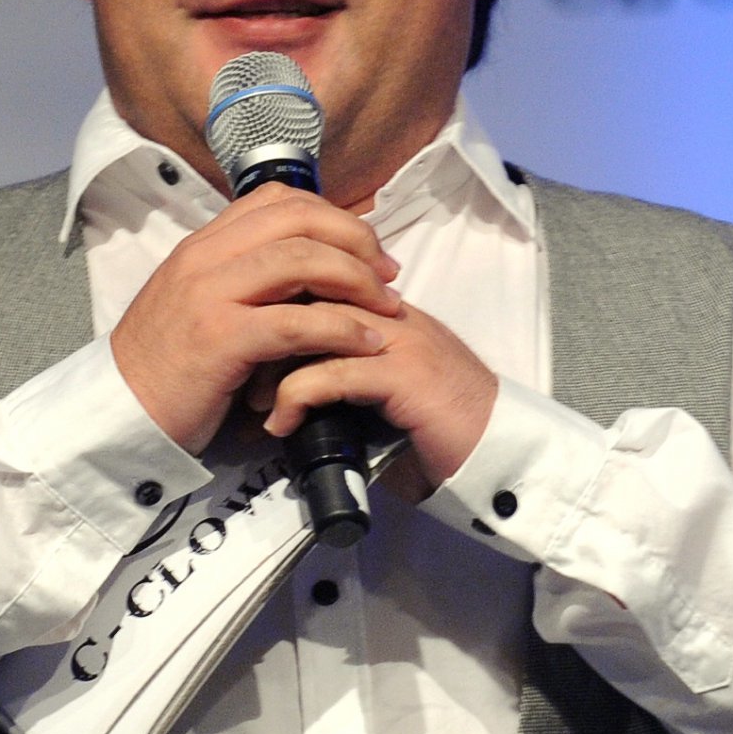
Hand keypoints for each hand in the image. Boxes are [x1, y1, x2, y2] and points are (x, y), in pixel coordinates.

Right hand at [109, 183, 402, 453]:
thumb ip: (244, 280)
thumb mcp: (201, 305)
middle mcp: (204, 257)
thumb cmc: (170, 368)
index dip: (332, 216)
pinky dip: (342, 328)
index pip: (278, 200)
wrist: (121, 414)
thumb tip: (309, 272)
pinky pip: (296, 321)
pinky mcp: (220, 338)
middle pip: (299, 219)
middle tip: (388, 274)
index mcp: (202, 244)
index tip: (365, 248)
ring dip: (358, 281)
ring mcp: (209, 294)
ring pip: (302, 260)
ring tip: (387, 307)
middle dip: (356, 241)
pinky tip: (367, 343)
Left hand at [259, 299, 497, 495]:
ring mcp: (399, 340)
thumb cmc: (436, 431)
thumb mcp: (378, 395)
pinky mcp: (403, 374)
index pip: (316, 279)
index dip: (272, 305)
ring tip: (251, 399)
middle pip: (308, 291)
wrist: (499, 454)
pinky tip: (280, 425)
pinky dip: (295, 398)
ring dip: (271, 363)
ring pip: (315, 326)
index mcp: (384, 311)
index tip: (240, 342)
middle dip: (262, 327)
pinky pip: (333, 373)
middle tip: (233, 365)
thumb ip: (339, 378)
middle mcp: (390, 314)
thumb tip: (282, 393)